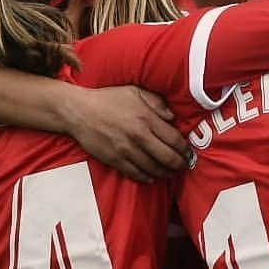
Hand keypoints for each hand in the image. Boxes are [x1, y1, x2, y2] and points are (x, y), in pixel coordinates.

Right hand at [62, 84, 188, 182]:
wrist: (79, 111)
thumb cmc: (108, 99)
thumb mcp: (134, 91)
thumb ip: (156, 102)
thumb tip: (172, 117)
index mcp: (145, 118)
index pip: (173, 139)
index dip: (185, 148)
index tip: (189, 152)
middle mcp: (138, 136)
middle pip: (167, 157)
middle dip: (180, 164)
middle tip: (185, 165)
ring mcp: (126, 150)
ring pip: (153, 169)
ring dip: (166, 173)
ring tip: (171, 172)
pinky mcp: (115, 160)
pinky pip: (136, 174)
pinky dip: (147, 177)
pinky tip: (153, 176)